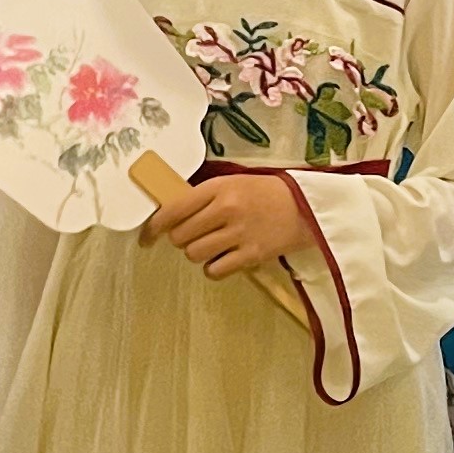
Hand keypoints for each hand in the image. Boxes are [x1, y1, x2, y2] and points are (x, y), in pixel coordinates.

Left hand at [139, 170, 307, 281]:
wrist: (306, 207)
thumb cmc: (266, 193)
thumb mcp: (233, 182)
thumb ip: (202, 196)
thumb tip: (167, 211)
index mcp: (219, 187)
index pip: (173, 209)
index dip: (153, 227)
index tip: (147, 237)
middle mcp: (227, 209)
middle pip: (180, 236)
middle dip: (180, 239)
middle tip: (193, 235)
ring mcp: (239, 234)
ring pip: (194, 254)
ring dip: (197, 252)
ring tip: (213, 244)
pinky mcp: (252, 255)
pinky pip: (214, 270)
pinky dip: (214, 268)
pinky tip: (224, 258)